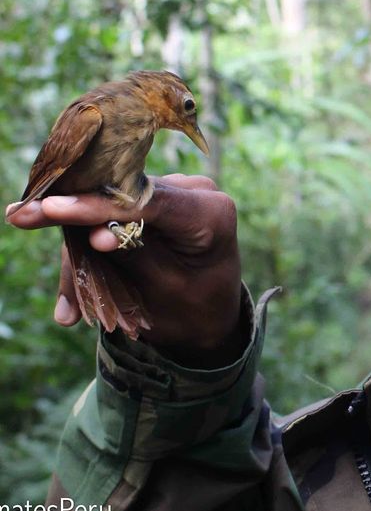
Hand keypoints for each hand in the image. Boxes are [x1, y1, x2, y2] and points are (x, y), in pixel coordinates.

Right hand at [6, 174, 242, 365]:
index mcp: (211, 211)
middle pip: (121, 195)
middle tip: (19, 217)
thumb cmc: (195, 310)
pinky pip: (110, 214)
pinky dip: (87, 246)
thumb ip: (131, 256)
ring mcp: (174, 190)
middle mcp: (194, 190)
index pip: (147, 200)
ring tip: (62, 293)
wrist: (210, 320)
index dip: (96, 205)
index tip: (52, 209)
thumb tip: (91, 236)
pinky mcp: (152, 199)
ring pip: (108, 206)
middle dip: (71, 214)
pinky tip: (71, 293)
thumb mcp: (164, 290)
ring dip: (77, 243)